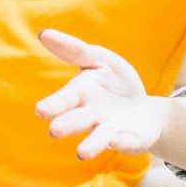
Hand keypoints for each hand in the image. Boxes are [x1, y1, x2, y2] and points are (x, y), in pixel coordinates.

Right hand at [35, 29, 167, 159]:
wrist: (144, 110)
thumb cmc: (116, 83)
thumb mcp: (99, 60)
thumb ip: (74, 50)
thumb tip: (43, 33)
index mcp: (81, 95)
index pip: (65, 99)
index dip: (54, 104)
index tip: (41, 110)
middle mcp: (92, 116)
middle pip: (78, 120)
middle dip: (67, 125)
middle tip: (54, 130)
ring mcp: (111, 130)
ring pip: (99, 138)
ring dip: (91, 145)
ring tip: (81, 153)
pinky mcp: (132, 140)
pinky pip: (128, 142)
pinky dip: (124, 143)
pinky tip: (117, 141)